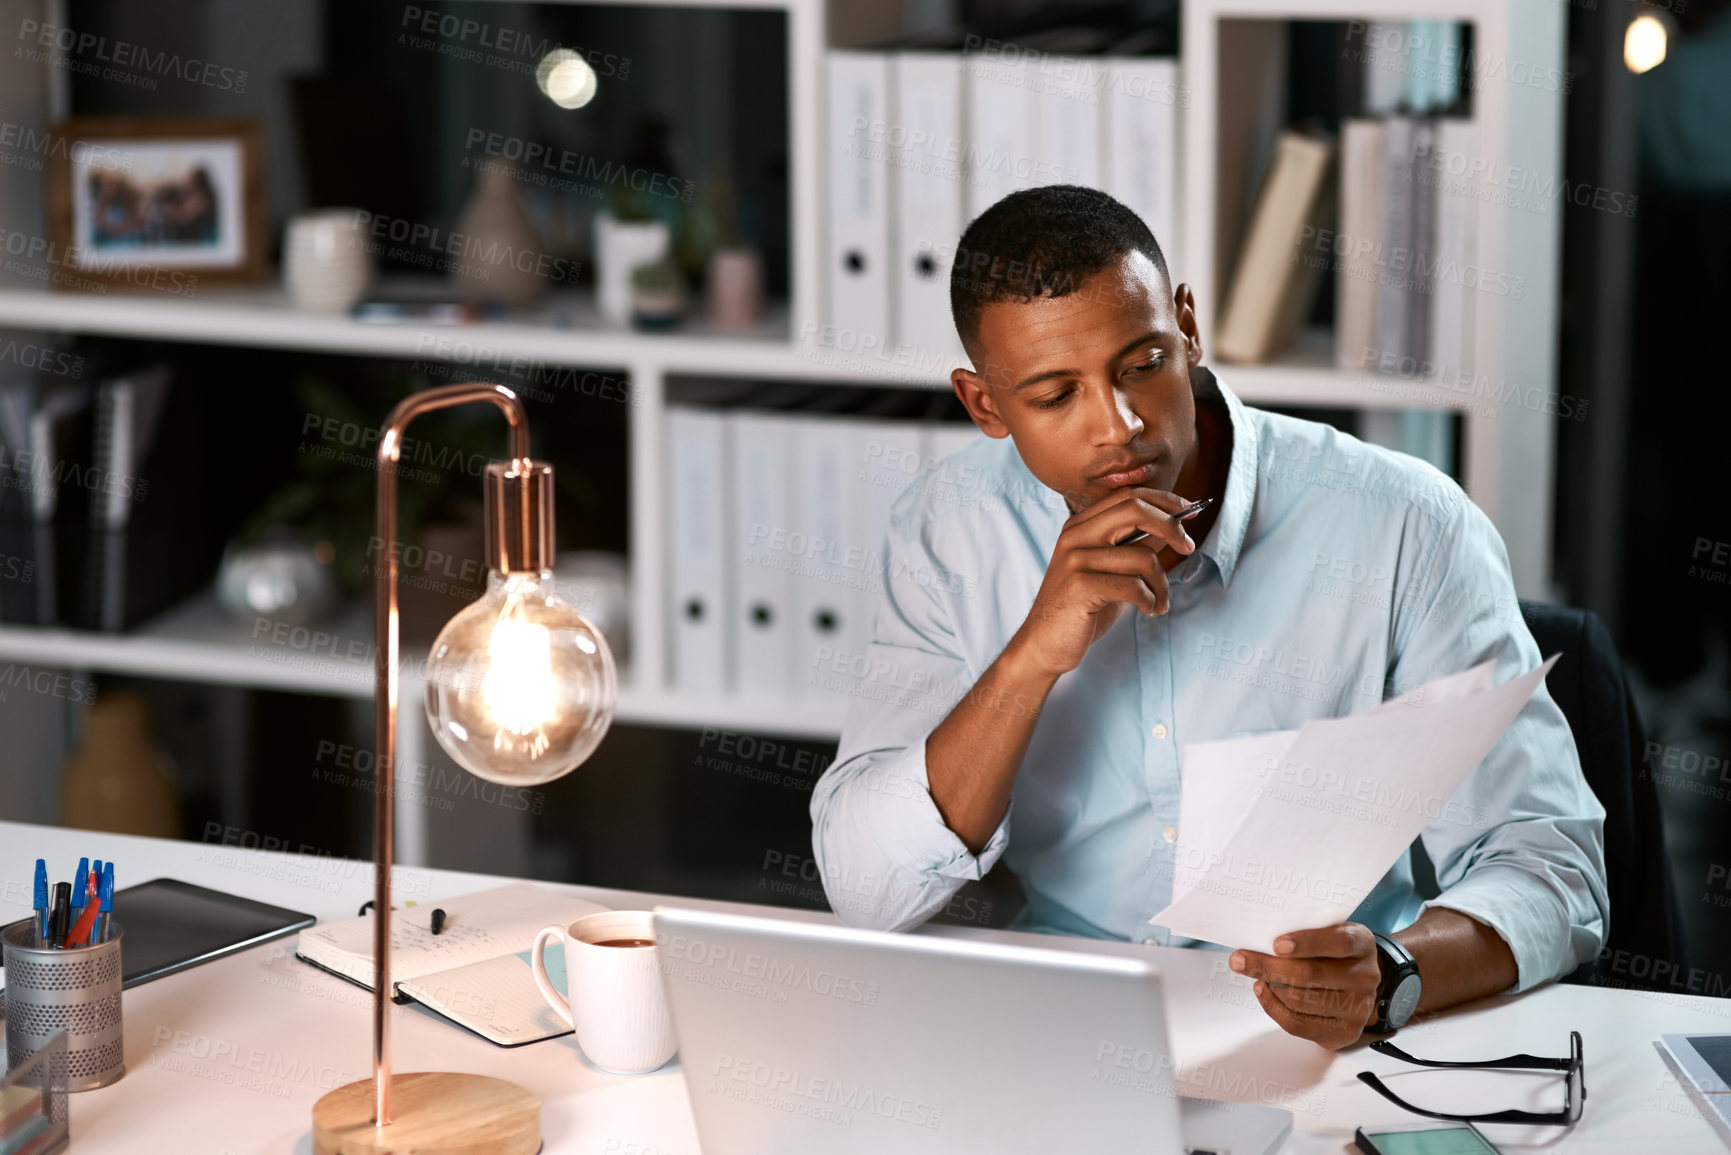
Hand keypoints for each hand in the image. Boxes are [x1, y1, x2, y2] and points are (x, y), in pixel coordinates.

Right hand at [1006, 487, 1197, 678]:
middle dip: (1171, 526)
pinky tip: (1146, 610)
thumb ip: (1133, 549)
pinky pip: (1133, 586)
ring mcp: (1075, 559)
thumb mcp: (1110, 573)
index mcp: (1080, 526)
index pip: (1127, 496)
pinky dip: (1149, 600)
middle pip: (1134, 509)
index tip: (1189, 513)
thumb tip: (1169, 530)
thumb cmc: (1080, 609)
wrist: (1043, 645)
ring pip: (1142, 556)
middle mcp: (1075, 535)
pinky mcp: (1080, 586)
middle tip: (1188, 547)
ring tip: (1160, 602)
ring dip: (1161, 583)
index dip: (1163, 501)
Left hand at [1230, 923, 1381, 1049]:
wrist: (1356, 986)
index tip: (1277, 945)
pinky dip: (1273, 1007)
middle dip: (1268, 967)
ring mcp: (1359, 1007)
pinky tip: (1264, 992)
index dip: (1307, 943)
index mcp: (1362, 943)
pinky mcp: (1345, 1032)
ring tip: (1257, 976)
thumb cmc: (1333, 954)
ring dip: (1270, 987)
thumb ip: (1304, 932)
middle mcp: (1366, 976)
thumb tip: (1258, 938)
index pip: (1338, 941)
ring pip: (1299, 1000)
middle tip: (1239, 960)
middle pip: (1310, 974)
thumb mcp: (1328, 933)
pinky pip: (1298, 1024)